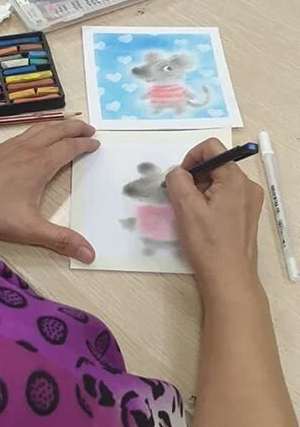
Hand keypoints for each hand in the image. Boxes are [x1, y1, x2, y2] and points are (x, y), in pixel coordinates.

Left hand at [0, 120, 99, 262]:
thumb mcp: (30, 230)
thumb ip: (61, 240)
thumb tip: (91, 254)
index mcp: (40, 164)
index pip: (69, 148)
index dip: (84, 144)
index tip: (96, 143)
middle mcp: (27, 149)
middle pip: (56, 130)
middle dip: (75, 127)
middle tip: (89, 128)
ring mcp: (9, 147)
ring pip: (38, 128)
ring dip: (57, 125)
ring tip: (67, 127)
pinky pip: (23, 133)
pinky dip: (37, 130)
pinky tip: (33, 138)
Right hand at [166, 138, 263, 300]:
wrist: (228, 277)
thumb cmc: (208, 243)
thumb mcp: (185, 207)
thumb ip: (178, 179)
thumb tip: (178, 172)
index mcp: (235, 179)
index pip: (211, 148)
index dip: (191, 158)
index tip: (180, 179)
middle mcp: (247, 185)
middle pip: (215, 165)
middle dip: (195, 178)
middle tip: (182, 201)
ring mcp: (249, 200)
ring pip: (218, 182)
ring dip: (201, 191)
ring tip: (192, 214)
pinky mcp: (247, 214)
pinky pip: (225, 196)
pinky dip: (210, 202)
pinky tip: (203, 221)